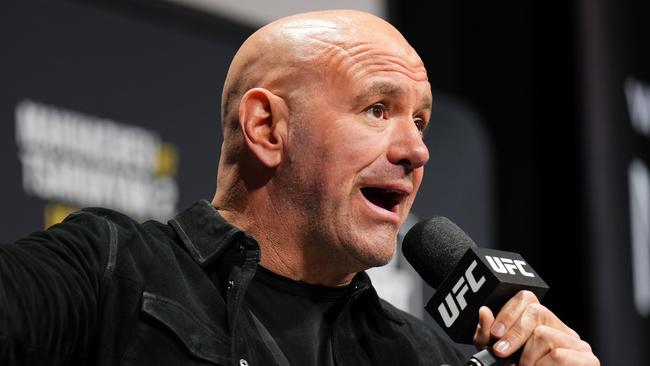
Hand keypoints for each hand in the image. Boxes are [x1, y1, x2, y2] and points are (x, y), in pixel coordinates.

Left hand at [473, 290, 599, 365]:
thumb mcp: (495, 354)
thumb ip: (486, 335)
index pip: (526, 298)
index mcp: (539, 323)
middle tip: (504, 356)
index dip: (508, 314)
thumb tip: (484, 311)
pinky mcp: (588, 359)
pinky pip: (558, 354)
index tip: (496, 336)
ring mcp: (576, 343)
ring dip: (528, 358)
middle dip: (515, 335)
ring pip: (544, 334)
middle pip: (536, 311)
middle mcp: (560, 327)